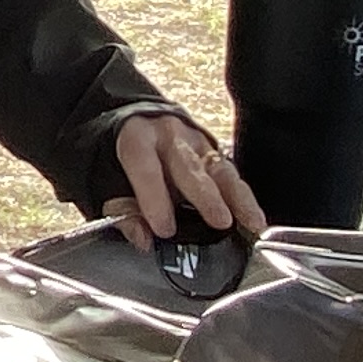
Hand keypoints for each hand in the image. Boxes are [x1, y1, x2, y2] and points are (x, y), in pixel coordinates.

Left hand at [105, 110, 265, 246]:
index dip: (154, 198)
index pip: (146, 166)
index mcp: (136, 137)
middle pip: (189, 166)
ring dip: (238, 198)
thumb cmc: (119, 159)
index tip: (164, 229)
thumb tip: (143, 238)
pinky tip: (255, 219)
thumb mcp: (106, 181)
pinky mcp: (213, 151)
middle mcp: (170, 135)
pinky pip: (231, 175)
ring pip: (219, 169)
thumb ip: (123, 211)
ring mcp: (196, 141)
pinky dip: (244, 198)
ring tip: (252, 222)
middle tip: (220, 221)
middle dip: (205, 195)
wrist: (132, 122)